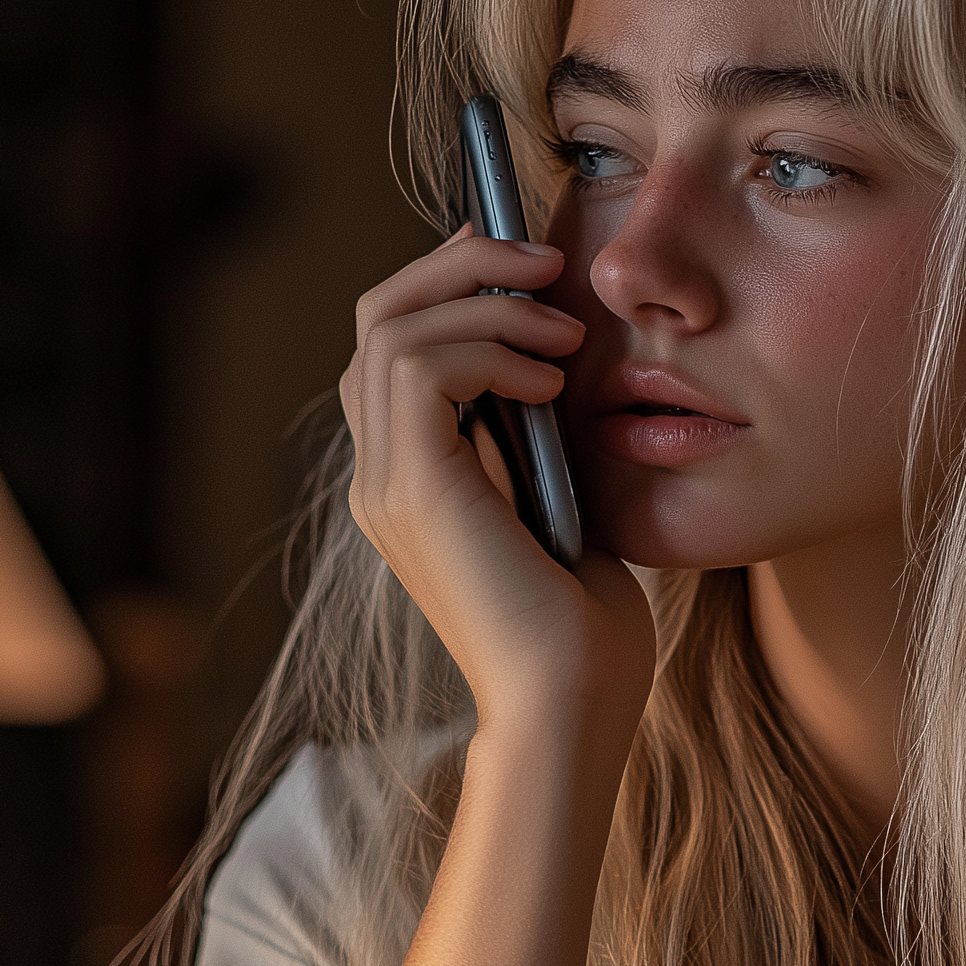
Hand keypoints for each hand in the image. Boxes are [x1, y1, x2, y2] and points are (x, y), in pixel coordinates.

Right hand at [338, 229, 654, 727]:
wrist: (572, 706)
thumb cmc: (586, 630)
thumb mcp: (565, 507)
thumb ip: (540, 442)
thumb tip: (552, 364)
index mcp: (411, 481)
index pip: (397, 346)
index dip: (452, 285)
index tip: (525, 259)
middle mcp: (382, 477)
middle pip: (380, 318)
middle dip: (461, 265)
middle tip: (543, 259)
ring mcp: (387, 484)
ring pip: (393, 327)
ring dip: (487, 303)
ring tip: (563, 332)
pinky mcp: (414, 490)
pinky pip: (423, 365)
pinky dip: (489, 348)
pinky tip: (549, 383)